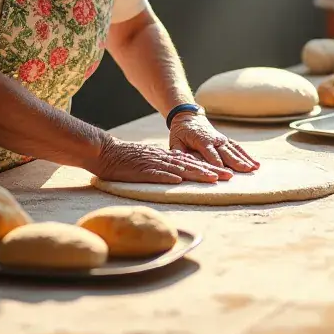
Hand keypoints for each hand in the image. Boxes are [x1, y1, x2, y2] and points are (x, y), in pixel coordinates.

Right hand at [92, 136, 221, 183]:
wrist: (105, 152)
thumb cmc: (126, 159)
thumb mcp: (149, 160)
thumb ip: (163, 166)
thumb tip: (179, 176)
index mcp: (165, 157)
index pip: (191, 162)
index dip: (208, 167)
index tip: (224, 174)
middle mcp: (163, 159)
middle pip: (190, 165)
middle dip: (210, 171)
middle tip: (228, 177)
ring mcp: (152, 164)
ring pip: (178, 169)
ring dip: (196, 174)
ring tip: (213, 179)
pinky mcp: (140, 170)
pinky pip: (155, 174)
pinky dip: (168, 177)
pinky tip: (179, 181)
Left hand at [169, 111, 259, 174]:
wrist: (189, 117)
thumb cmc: (180, 132)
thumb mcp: (175, 141)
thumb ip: (178, 152)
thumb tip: (181, 162)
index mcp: (202, 140)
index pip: (211, 154)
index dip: (217, 163)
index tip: (225, 173)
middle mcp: (214, 139)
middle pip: (226, 152)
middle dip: (236, 162)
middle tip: (246, 171)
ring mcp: (221, 139)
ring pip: (234, 150)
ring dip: (245, 159)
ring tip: (255, 168)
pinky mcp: (225, 140)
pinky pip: (237, 148)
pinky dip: (246, 155)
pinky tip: (255, 163)